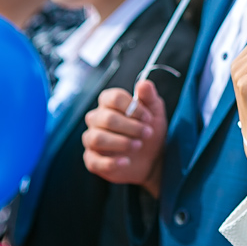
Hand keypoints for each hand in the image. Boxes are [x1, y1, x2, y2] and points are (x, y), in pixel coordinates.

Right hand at [83, 81, 166, 197]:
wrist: (152, 157)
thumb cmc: (149, 129)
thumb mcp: (154, 111)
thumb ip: (149, 96)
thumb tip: (144, 83)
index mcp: (109, 103)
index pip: (112, 98)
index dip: (132, 107)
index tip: (148, 118)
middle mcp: (96, 119)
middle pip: (106, 118)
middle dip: (130, 127)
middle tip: (147, 133)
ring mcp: (92, 139)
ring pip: (97, 138)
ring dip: (121, 142)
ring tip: (138, 145)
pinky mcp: (92, 160)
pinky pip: (94, 160)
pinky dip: (111, 162)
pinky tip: (126, 161)